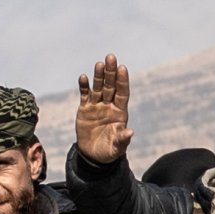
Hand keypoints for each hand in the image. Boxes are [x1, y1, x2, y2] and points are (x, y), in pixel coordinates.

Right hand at [75, 54, 134, 168]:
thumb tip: (131, 132)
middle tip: (111, 57)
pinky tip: (84, 77)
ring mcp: (97, 106)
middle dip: (111, 72)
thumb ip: (123, 139)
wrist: (93, 156)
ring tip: (99, 64)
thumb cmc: (109, 151)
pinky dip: (84, 86)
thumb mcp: (117, 147)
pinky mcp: (85, 109)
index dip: (122, 81)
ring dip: (98, 76)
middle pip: (111, 86)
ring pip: (98, 87)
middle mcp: (109, 106)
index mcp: (120, 112)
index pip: (122, 93)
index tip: (122, 68)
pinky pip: (85, 95)